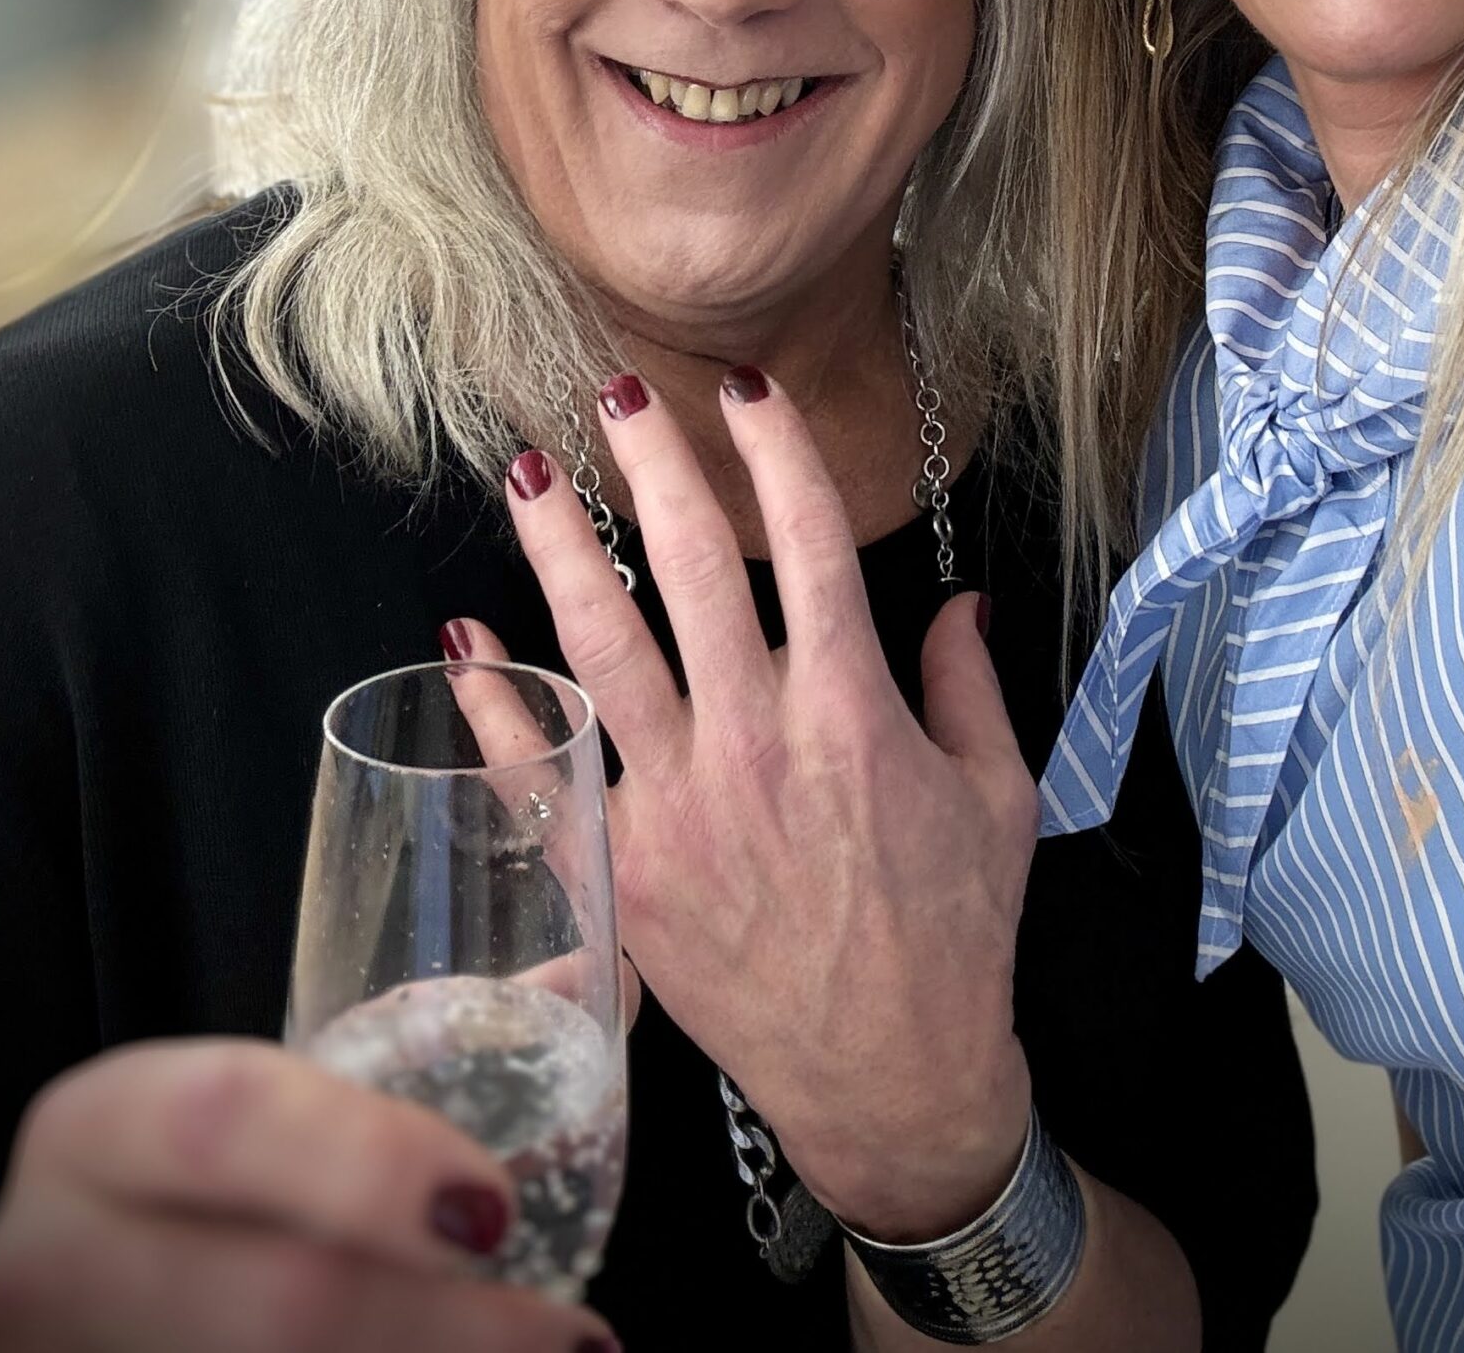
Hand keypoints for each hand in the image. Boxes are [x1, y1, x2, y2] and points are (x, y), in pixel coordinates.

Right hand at [0, 1041, 610, 1352]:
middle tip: (574, 1341)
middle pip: (272, 1306)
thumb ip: (394, 1076)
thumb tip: (597, 980)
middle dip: (448, 1332)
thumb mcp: (263, 1125)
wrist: (100, 1315)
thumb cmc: (215, 1200)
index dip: (368, 1165)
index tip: (494, 1212)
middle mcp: (41, 1262)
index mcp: (94, 1131)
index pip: (222, 1117)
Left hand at [488, 368, 1038, 1243]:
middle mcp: (757, 743)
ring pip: (603, 650)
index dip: (776, 450)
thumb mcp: (997, 796)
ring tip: (526, 472)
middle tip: (622, 392)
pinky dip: (499, 706)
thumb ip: (970, 685)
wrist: (893, 1078)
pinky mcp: (625, 875)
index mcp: (852, 713)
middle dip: (657, 466)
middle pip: (693, 571)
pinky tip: (465, 636)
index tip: (748, 386)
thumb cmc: (953, 934)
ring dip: (560, 551)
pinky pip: (543, 777)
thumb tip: (961, 600)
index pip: (808, 544)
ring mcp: (680, 808)